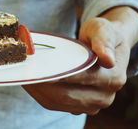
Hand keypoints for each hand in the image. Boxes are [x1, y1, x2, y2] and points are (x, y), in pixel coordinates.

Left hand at [22, 6, 137, 114]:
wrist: (106, 46)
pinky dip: (40, 94)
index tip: (39, 69)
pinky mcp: (79, 107)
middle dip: (42, 84)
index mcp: (113, 78)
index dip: (58, 76)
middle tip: (24, 72)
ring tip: (24, 76)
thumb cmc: (101, 34)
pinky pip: (56, 104)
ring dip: (38, 90)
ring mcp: (92, 105)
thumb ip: (104, 41)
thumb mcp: (103, 29)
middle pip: (66, 95)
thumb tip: (108, 60)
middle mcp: (105, 97)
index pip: (81, 79)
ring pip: (58, 102)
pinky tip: (30, 82)